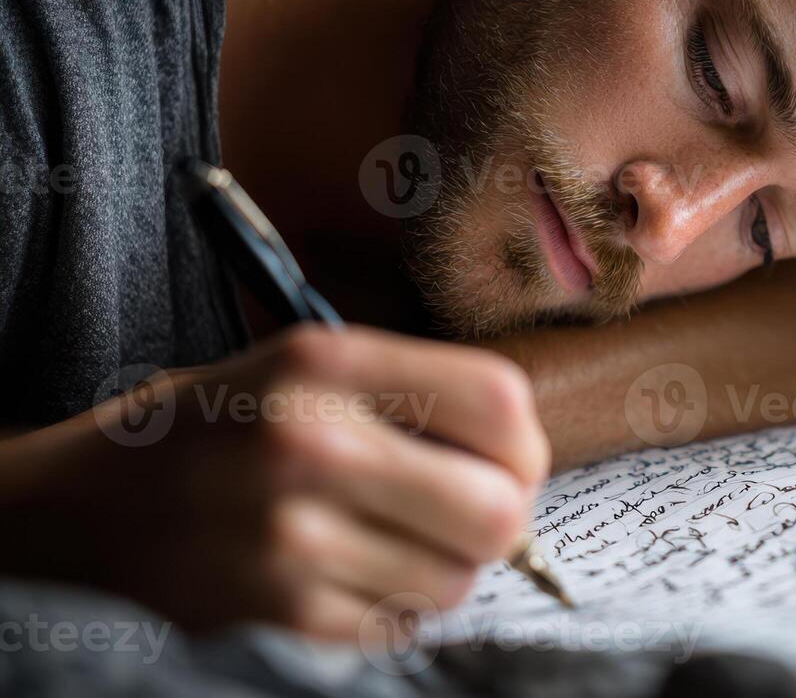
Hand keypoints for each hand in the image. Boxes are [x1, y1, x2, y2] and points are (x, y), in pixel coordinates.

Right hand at [0, 325, 549, 637]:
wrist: (74, 511)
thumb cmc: (210, 432)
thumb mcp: (299, 367)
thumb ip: (411, 393)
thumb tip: (521, 457)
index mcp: (324, 363)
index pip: (500, 401)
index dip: (524, 444)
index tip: (507, 462)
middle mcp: (308, 444)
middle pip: (497, 509)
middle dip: (498, 518)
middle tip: (461, 513)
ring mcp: (289, 542)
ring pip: (454, 581)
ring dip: (438, 569)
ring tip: (383, 541)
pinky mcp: (275, 619)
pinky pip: (396, 628)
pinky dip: (387, 611)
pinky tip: (341, 577)